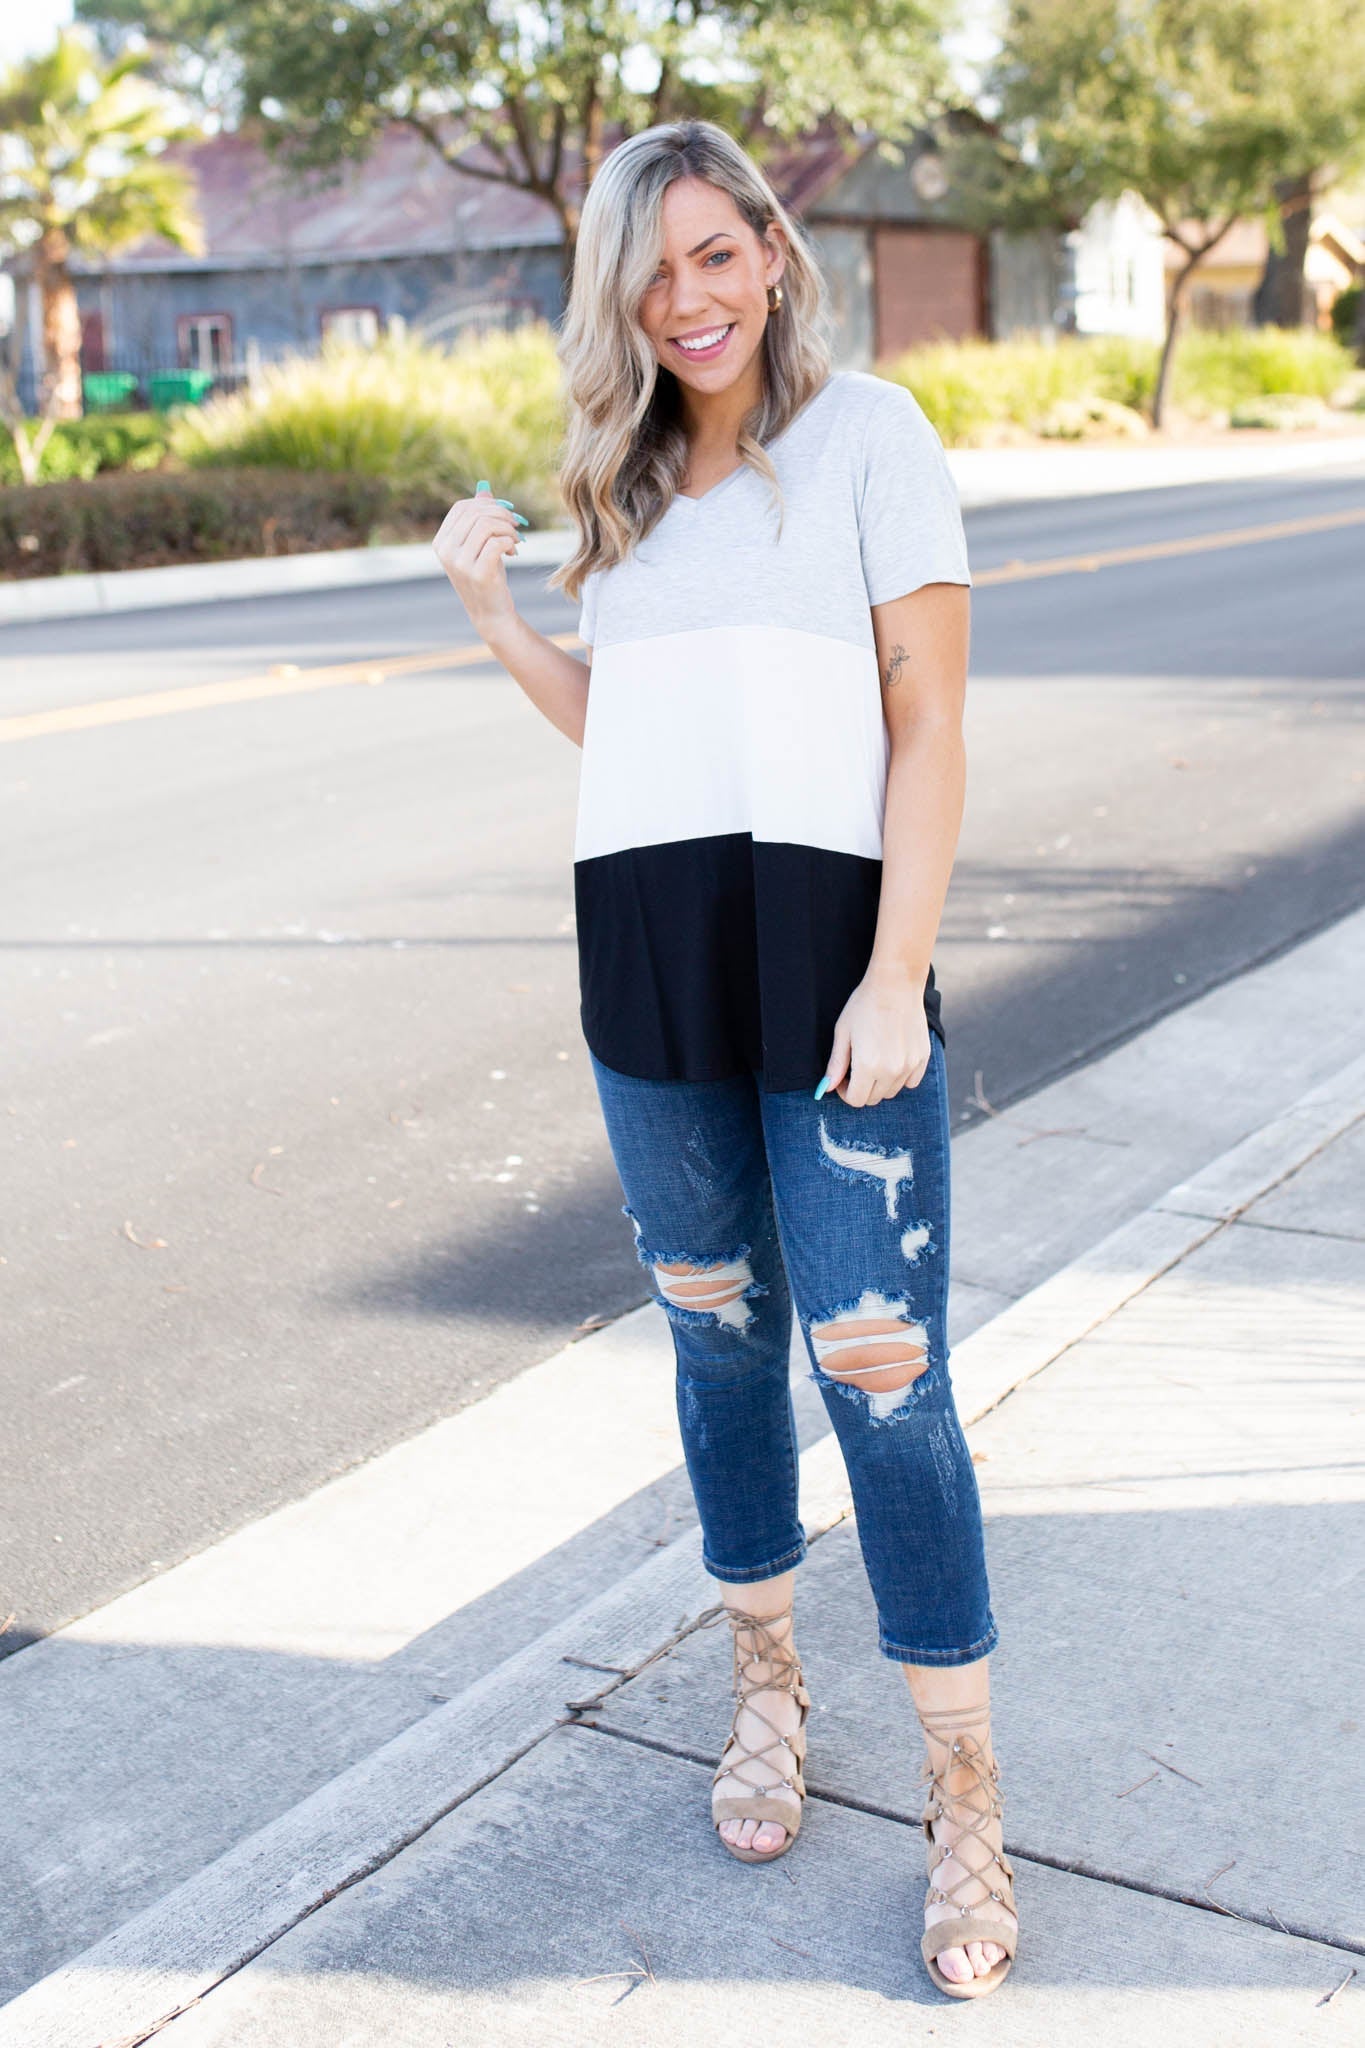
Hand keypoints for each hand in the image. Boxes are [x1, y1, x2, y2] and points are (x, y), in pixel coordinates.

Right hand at [431, 480, 524, 634]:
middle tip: (516, 525)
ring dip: (508, 529)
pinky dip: (510, 542)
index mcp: (442, 542)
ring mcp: (460, 563)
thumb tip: (484, 491)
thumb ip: (479, 518)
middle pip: (476, 513)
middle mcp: (446, 551)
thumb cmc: (487, 575)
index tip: (505, 513)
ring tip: (515, 540)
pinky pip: (497, 542)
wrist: (491, 613)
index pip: (462, 507)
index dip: (487, 504)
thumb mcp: (481, 545)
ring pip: (487, 525)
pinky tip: (513, 551)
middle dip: (502, 514)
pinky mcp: (478, 574)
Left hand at [818, 973, 931, 1106]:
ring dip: (880, 1084)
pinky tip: (893, 1059)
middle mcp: (891, 1071)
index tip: (843, 1079)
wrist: (896, 985)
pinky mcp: (922, 1058)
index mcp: (867, 1066)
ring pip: (892, 1091)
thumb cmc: (864, 1005)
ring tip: (874, 1060)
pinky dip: (900, 1077)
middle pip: (873, 1099)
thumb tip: (827, 1087)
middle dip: (861, 1088)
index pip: (856, 1100)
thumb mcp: (843, 1033)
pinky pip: (911, 1082)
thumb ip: (836, 1064)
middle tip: (856, 1069)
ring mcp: (909, 1065)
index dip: (845, 1093)